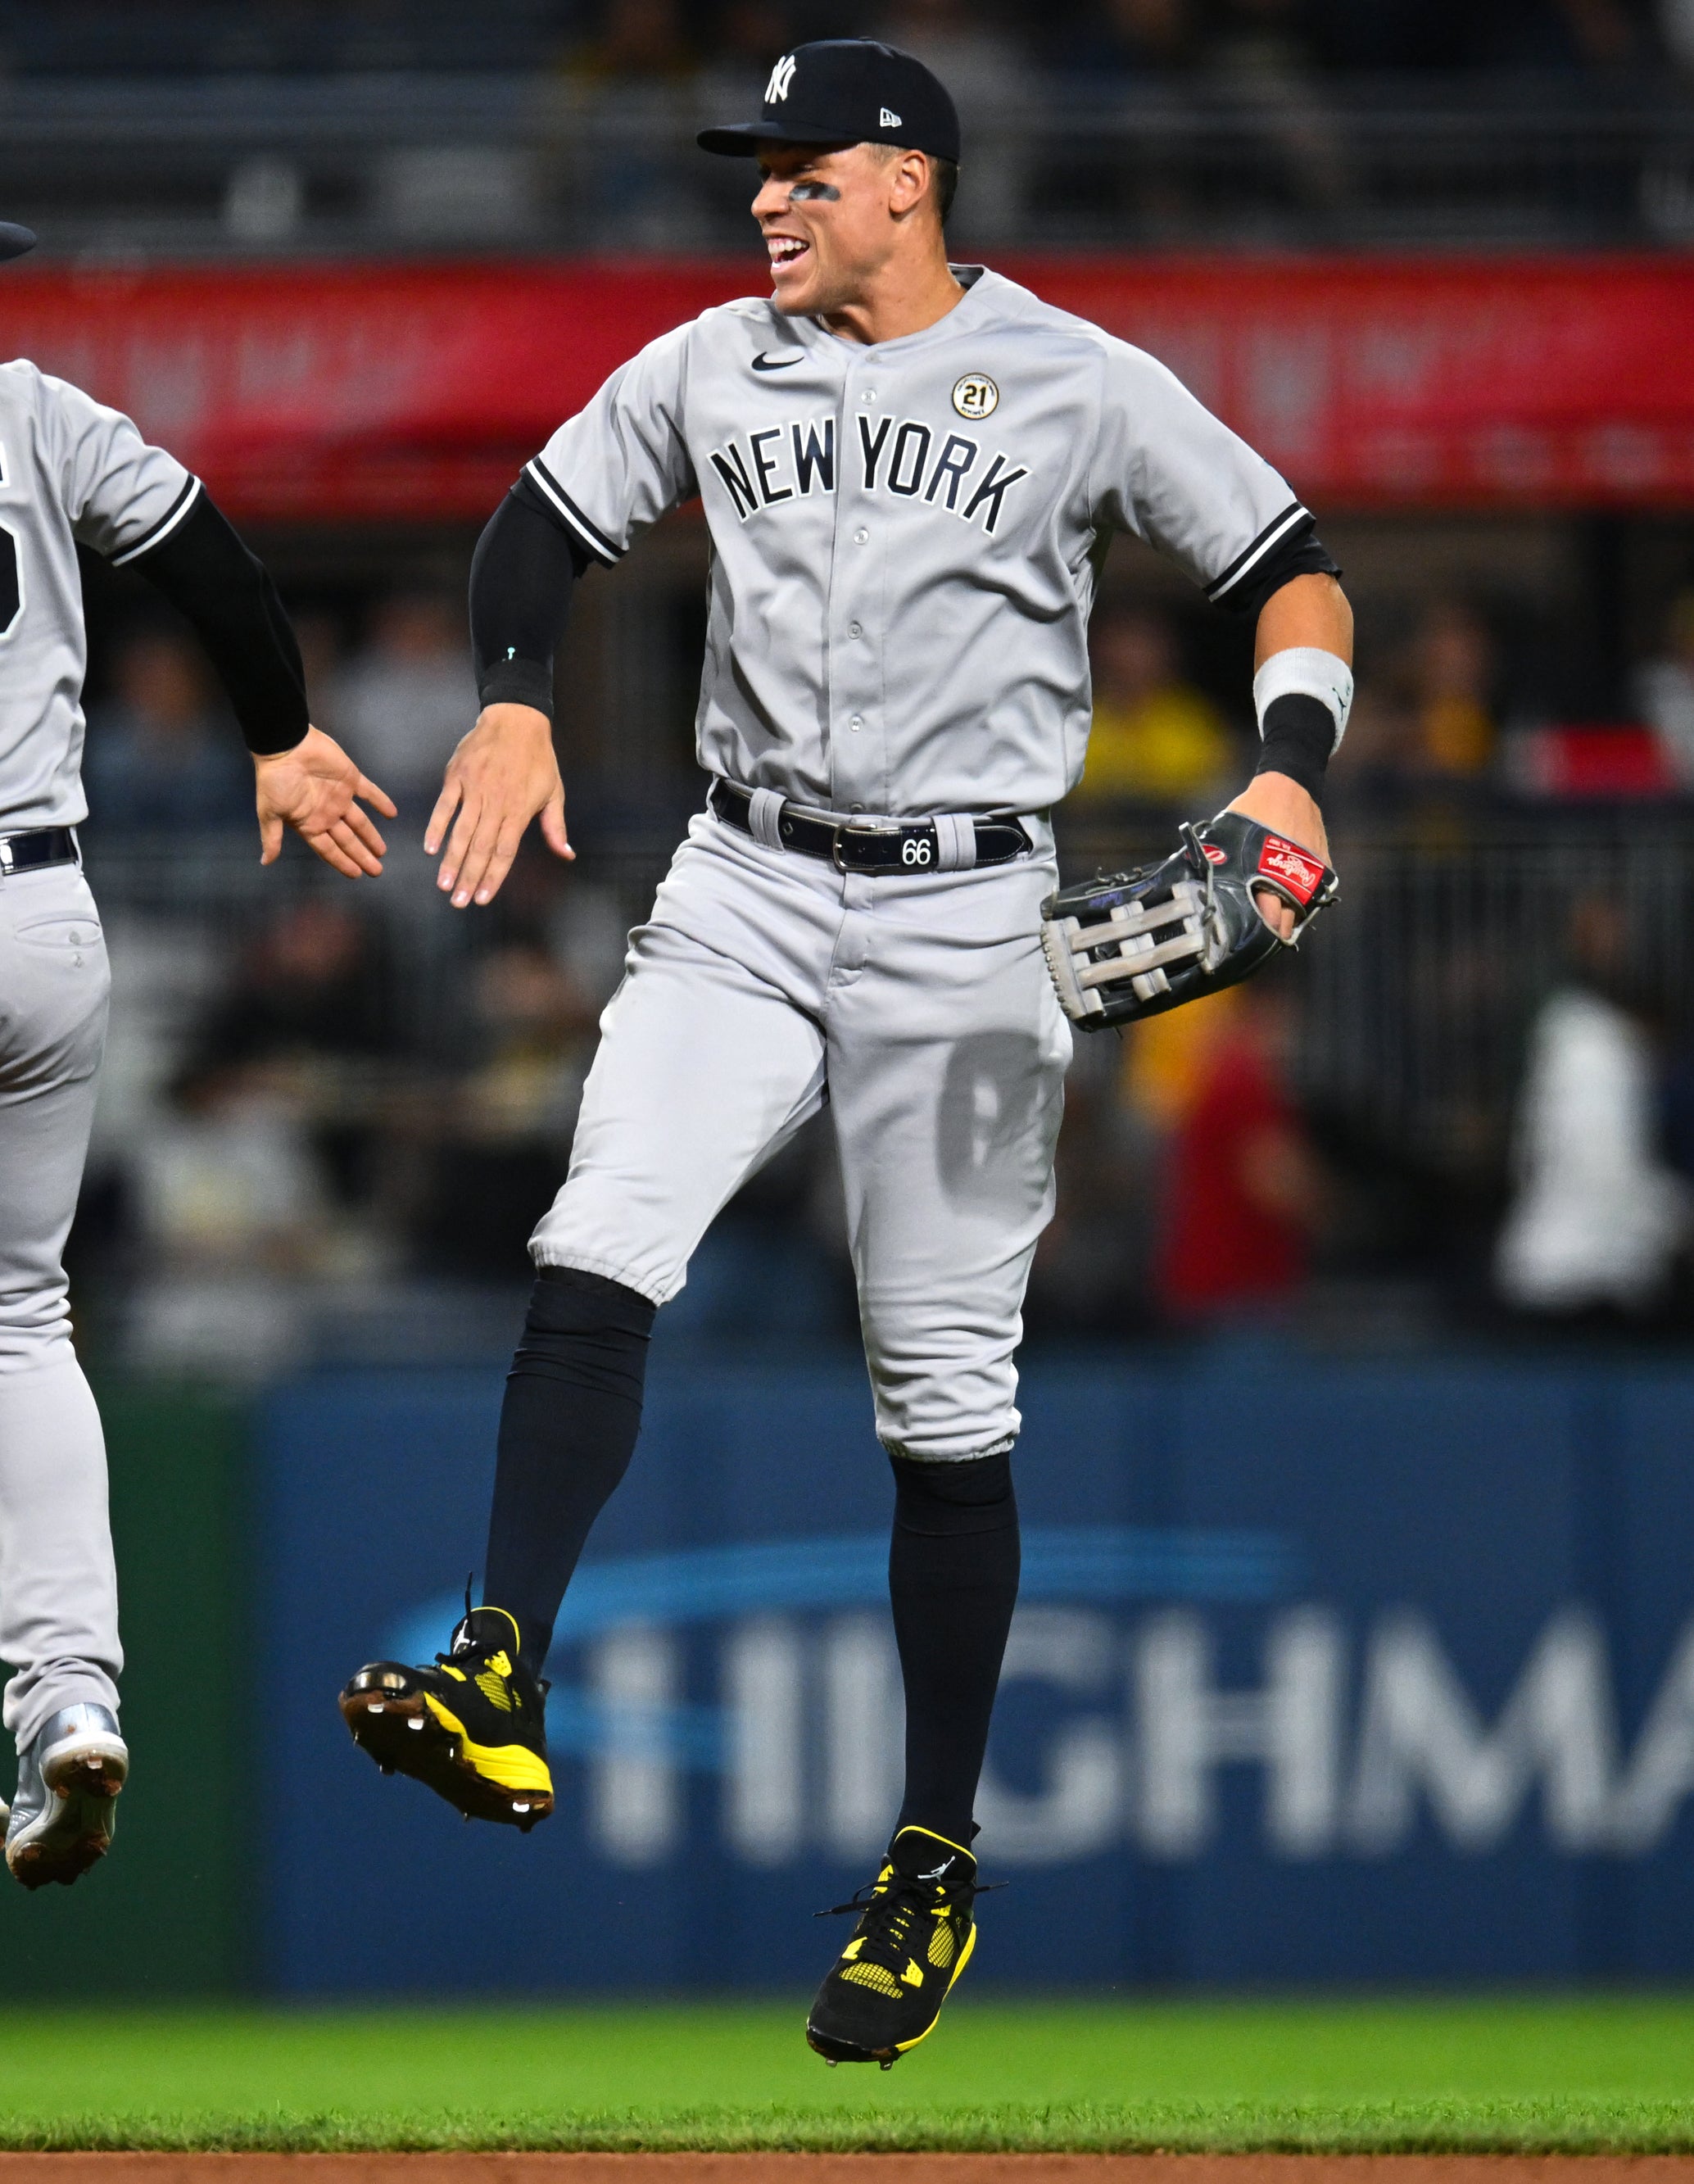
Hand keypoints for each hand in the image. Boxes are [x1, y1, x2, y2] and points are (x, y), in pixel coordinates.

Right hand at [255, 726, 395, 878]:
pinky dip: (381, 802)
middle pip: (348, 840)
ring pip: (361, 821)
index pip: (329, 849)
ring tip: (382, 851)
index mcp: (309, 824)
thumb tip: (265, 862)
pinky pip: (370, 793)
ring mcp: (339, 797)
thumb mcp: (269, 813)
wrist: (285, 747)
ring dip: (372, 836)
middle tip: (377, 871)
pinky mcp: (350, 779)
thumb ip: (272, 838)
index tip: (356, 875)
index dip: (342, 862)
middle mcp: (327, 813)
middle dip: (361, 856)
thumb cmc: (275, 781)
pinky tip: (392, 814)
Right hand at [427, 702, 572, 908]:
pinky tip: (431, 849)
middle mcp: (496, 802)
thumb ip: (555, 827)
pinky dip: (436, 828)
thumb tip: (567, 855)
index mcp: (519, 810)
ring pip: (461, 832)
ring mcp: (474, 789)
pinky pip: (444, 806)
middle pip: (480, 847)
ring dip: (452, 861)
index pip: (504, 851)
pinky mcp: (457, 776)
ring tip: (444, 885)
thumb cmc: (538, 758)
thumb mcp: (553, 792)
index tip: (483, 899)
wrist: (516, 718)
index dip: (493, 877)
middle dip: (469, 878)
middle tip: (459, 902)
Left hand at [1225, 771, 1330, 940]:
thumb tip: (1190, 884)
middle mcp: (1288, 874)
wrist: (1290, 785)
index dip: (1252, 931)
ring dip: (1287, 921)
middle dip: (1270, 933)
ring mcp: (1309, 871)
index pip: (1260, 912)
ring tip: (1273, 934)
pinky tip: (1290, 908)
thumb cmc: (1252, 810)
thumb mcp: (1228, 834)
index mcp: (1261, 869)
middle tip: (1259, 944)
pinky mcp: (1321, 865)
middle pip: (1281, 918)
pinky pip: (1313, 893)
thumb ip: (1218, 861)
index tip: (1242, 944)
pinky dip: (1302, 901)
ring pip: (1299, 910)